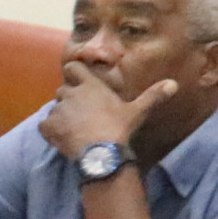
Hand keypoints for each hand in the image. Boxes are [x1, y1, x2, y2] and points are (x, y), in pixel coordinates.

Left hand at [38, 59, 173, 164]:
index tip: (79, 81)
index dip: (74, 73)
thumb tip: (173, 84)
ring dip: (61, 116)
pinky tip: (61, 138)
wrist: (101, 150)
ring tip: (74, 128)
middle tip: (81, 113)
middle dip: (69, 99)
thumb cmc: (119, 127)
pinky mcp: (48, 126)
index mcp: (90, 85)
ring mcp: (57, 110)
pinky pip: (43, 125)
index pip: (72, 68)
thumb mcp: (137, 111)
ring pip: (54, 109)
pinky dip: (49, 130)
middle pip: (63, 90)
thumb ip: (153, 96)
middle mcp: (71, 94)